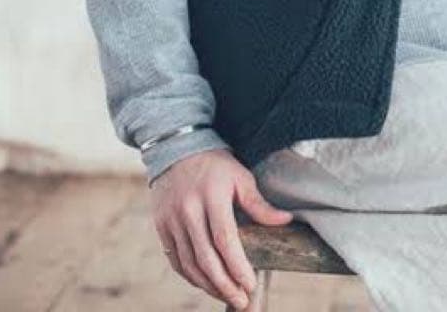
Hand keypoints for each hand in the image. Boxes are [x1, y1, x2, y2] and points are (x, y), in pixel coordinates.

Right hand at [150, 147, 293, 308]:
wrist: (176, 150)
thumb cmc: (215, 165)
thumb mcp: (240, 176)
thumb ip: (259, 203)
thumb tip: (286, 221)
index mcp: (212, 196)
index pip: (225, 239)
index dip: (238, 266)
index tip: (250, 284)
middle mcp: (188, 210)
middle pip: (206, 258)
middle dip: (225, 285)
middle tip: (241, 300)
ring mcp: (171, 220)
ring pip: (189, 263)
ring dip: (208, 285)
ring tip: (226, 296)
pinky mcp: (161, 226)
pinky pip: (175, 259)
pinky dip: (190, 276)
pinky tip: (205, 283)